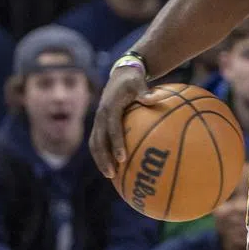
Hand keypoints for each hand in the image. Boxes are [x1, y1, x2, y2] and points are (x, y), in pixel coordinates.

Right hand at [90, 63, 151, 177]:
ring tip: (110, 175)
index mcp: (110, 107)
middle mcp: (100, 116)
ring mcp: (98, 120)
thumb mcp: (139, 82)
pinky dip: (101, 154)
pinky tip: (112, 165)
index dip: (116, 143)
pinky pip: (98, 141)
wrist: (120, 74)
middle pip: (98, 141)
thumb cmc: (133, 79)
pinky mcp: (99, 123)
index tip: (123, 158)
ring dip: (100, 159)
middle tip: (112, 174)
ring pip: (95, 144)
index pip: (112, 128)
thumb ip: (145, 92)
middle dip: (103, 158)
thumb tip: (154, 99)